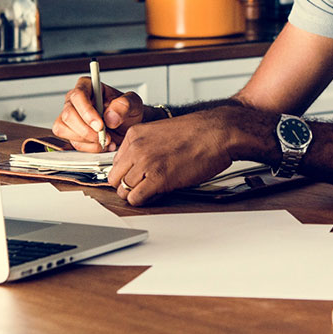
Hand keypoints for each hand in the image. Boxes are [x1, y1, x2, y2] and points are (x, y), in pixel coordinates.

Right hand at [52, 76, 146, 152]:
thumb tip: (110, 116)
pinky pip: (71, 142)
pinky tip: (101, 144)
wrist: (127, 127)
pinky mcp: (70, 132)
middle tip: (105, 136)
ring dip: (87, 140)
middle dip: (87, 130)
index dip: (87, 112)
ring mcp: (70, 117)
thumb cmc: (126, 111)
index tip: (100, 125)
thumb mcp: (133, 104)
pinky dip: (88, 147)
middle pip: (68, 115)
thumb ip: (125, 105)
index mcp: (88, 86)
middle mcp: (75, 101)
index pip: (78, 95)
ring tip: (106, 140)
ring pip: (65, 130)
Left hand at [106, 114, 232, 205]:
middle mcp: (136, 147)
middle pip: (114, 178)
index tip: (137, 176)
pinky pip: (136, 199)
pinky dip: (144, 201)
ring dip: (137, 194)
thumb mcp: (161, 132)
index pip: (116, 162)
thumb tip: (136, 166)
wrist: (218, 133)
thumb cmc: (197, 133)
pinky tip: (158, 194)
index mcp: (135, 134)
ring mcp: (146, 163)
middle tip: (143, 186)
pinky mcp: (158, 178)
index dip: (127, 172)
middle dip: (127, 185)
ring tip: (154, 189)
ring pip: (124, 190)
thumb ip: (144, 146)